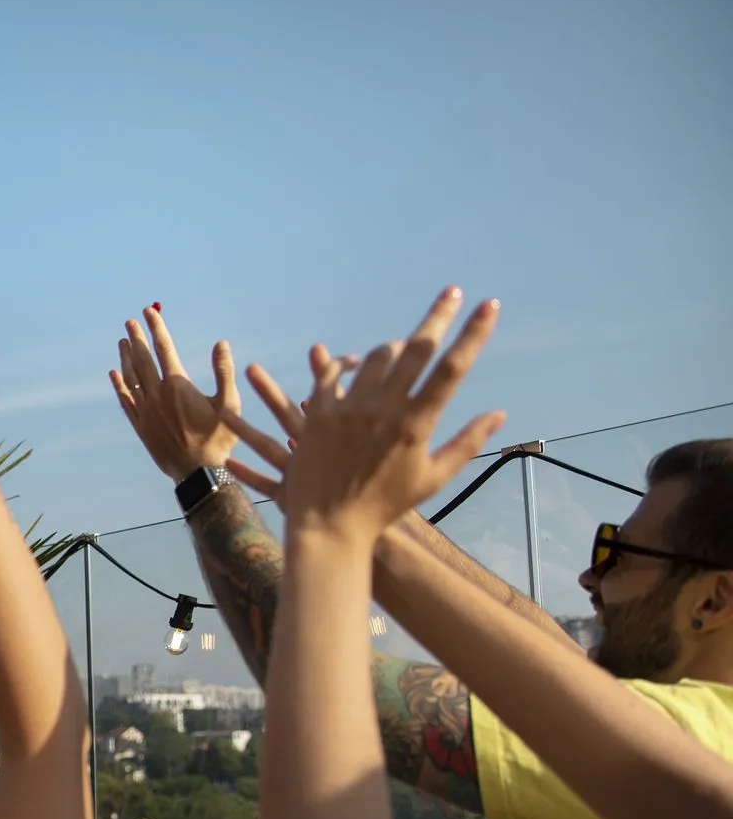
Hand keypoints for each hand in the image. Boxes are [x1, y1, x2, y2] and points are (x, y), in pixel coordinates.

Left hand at [109, 307, 240, 480]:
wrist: (198, 473)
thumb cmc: (219, 439)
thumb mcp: (229, 404)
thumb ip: (224, 372)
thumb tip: (220, 343)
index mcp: (178, 386)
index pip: (164, 348)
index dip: (156, 327)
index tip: (149, 312)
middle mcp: (157, 395)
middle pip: (143, 359)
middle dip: (137, 338)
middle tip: (130, 322)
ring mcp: (145, 411)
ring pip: (131, 378)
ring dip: (126, 358)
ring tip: (122, 342)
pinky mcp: (140, 426)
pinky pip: (125, 401)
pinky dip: (119, 385)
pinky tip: (114, 374)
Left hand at [221, 288, 506, 544]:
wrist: (328, 526)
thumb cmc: (385, 506)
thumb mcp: (432, 478)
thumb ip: (467, 442)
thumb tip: (499, 414)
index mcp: (416, 425)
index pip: (452, 368)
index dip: (473, 334)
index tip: (489, 306)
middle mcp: (383, 411)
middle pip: (416, 348)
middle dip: (438, 316)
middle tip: (451, 293)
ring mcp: (348, 409)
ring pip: (374, 356)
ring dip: (391, 349)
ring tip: (399, 353)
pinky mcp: (318, 413)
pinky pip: (333, 372)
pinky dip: (347, 363)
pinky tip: (353, 364)